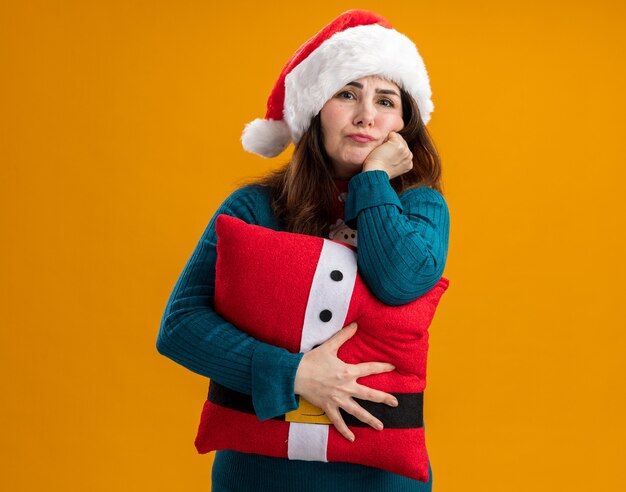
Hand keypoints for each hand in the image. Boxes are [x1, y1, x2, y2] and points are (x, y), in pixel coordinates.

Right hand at [293, 322, 397, 441]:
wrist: (295, 374)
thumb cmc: (312, 360)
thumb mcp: (329, 346)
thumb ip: (344, 336)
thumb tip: (355, 324)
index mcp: (348, 372)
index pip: (370, 368)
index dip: (383, 367)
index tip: (394, 367)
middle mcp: (346, 387)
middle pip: (369, 394)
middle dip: (384, 399)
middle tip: (396, 403)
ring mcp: (338, 399)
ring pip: (357, 411)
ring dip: (370, 419)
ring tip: (381, 427)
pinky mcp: (328, 407)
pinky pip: (338, 421)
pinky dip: (344, 430)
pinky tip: (351, 438)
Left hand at [362, 131, 412, 179]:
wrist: (375, 173)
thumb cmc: (379, 171)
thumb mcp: (392, 168)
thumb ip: (397, 160)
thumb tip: (393, 151)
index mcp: (409, 163)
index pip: (403, 149)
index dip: (393, 151)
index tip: (387, 159)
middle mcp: (409, 156)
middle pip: (402, 142)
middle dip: (392, 145)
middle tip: (384, 156)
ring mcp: (405, 149)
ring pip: (398, 137)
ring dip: (389, 142)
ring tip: (383, 153)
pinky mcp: (398, 144)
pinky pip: (392, 134)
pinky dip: (385, 139)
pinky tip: (382, 148)